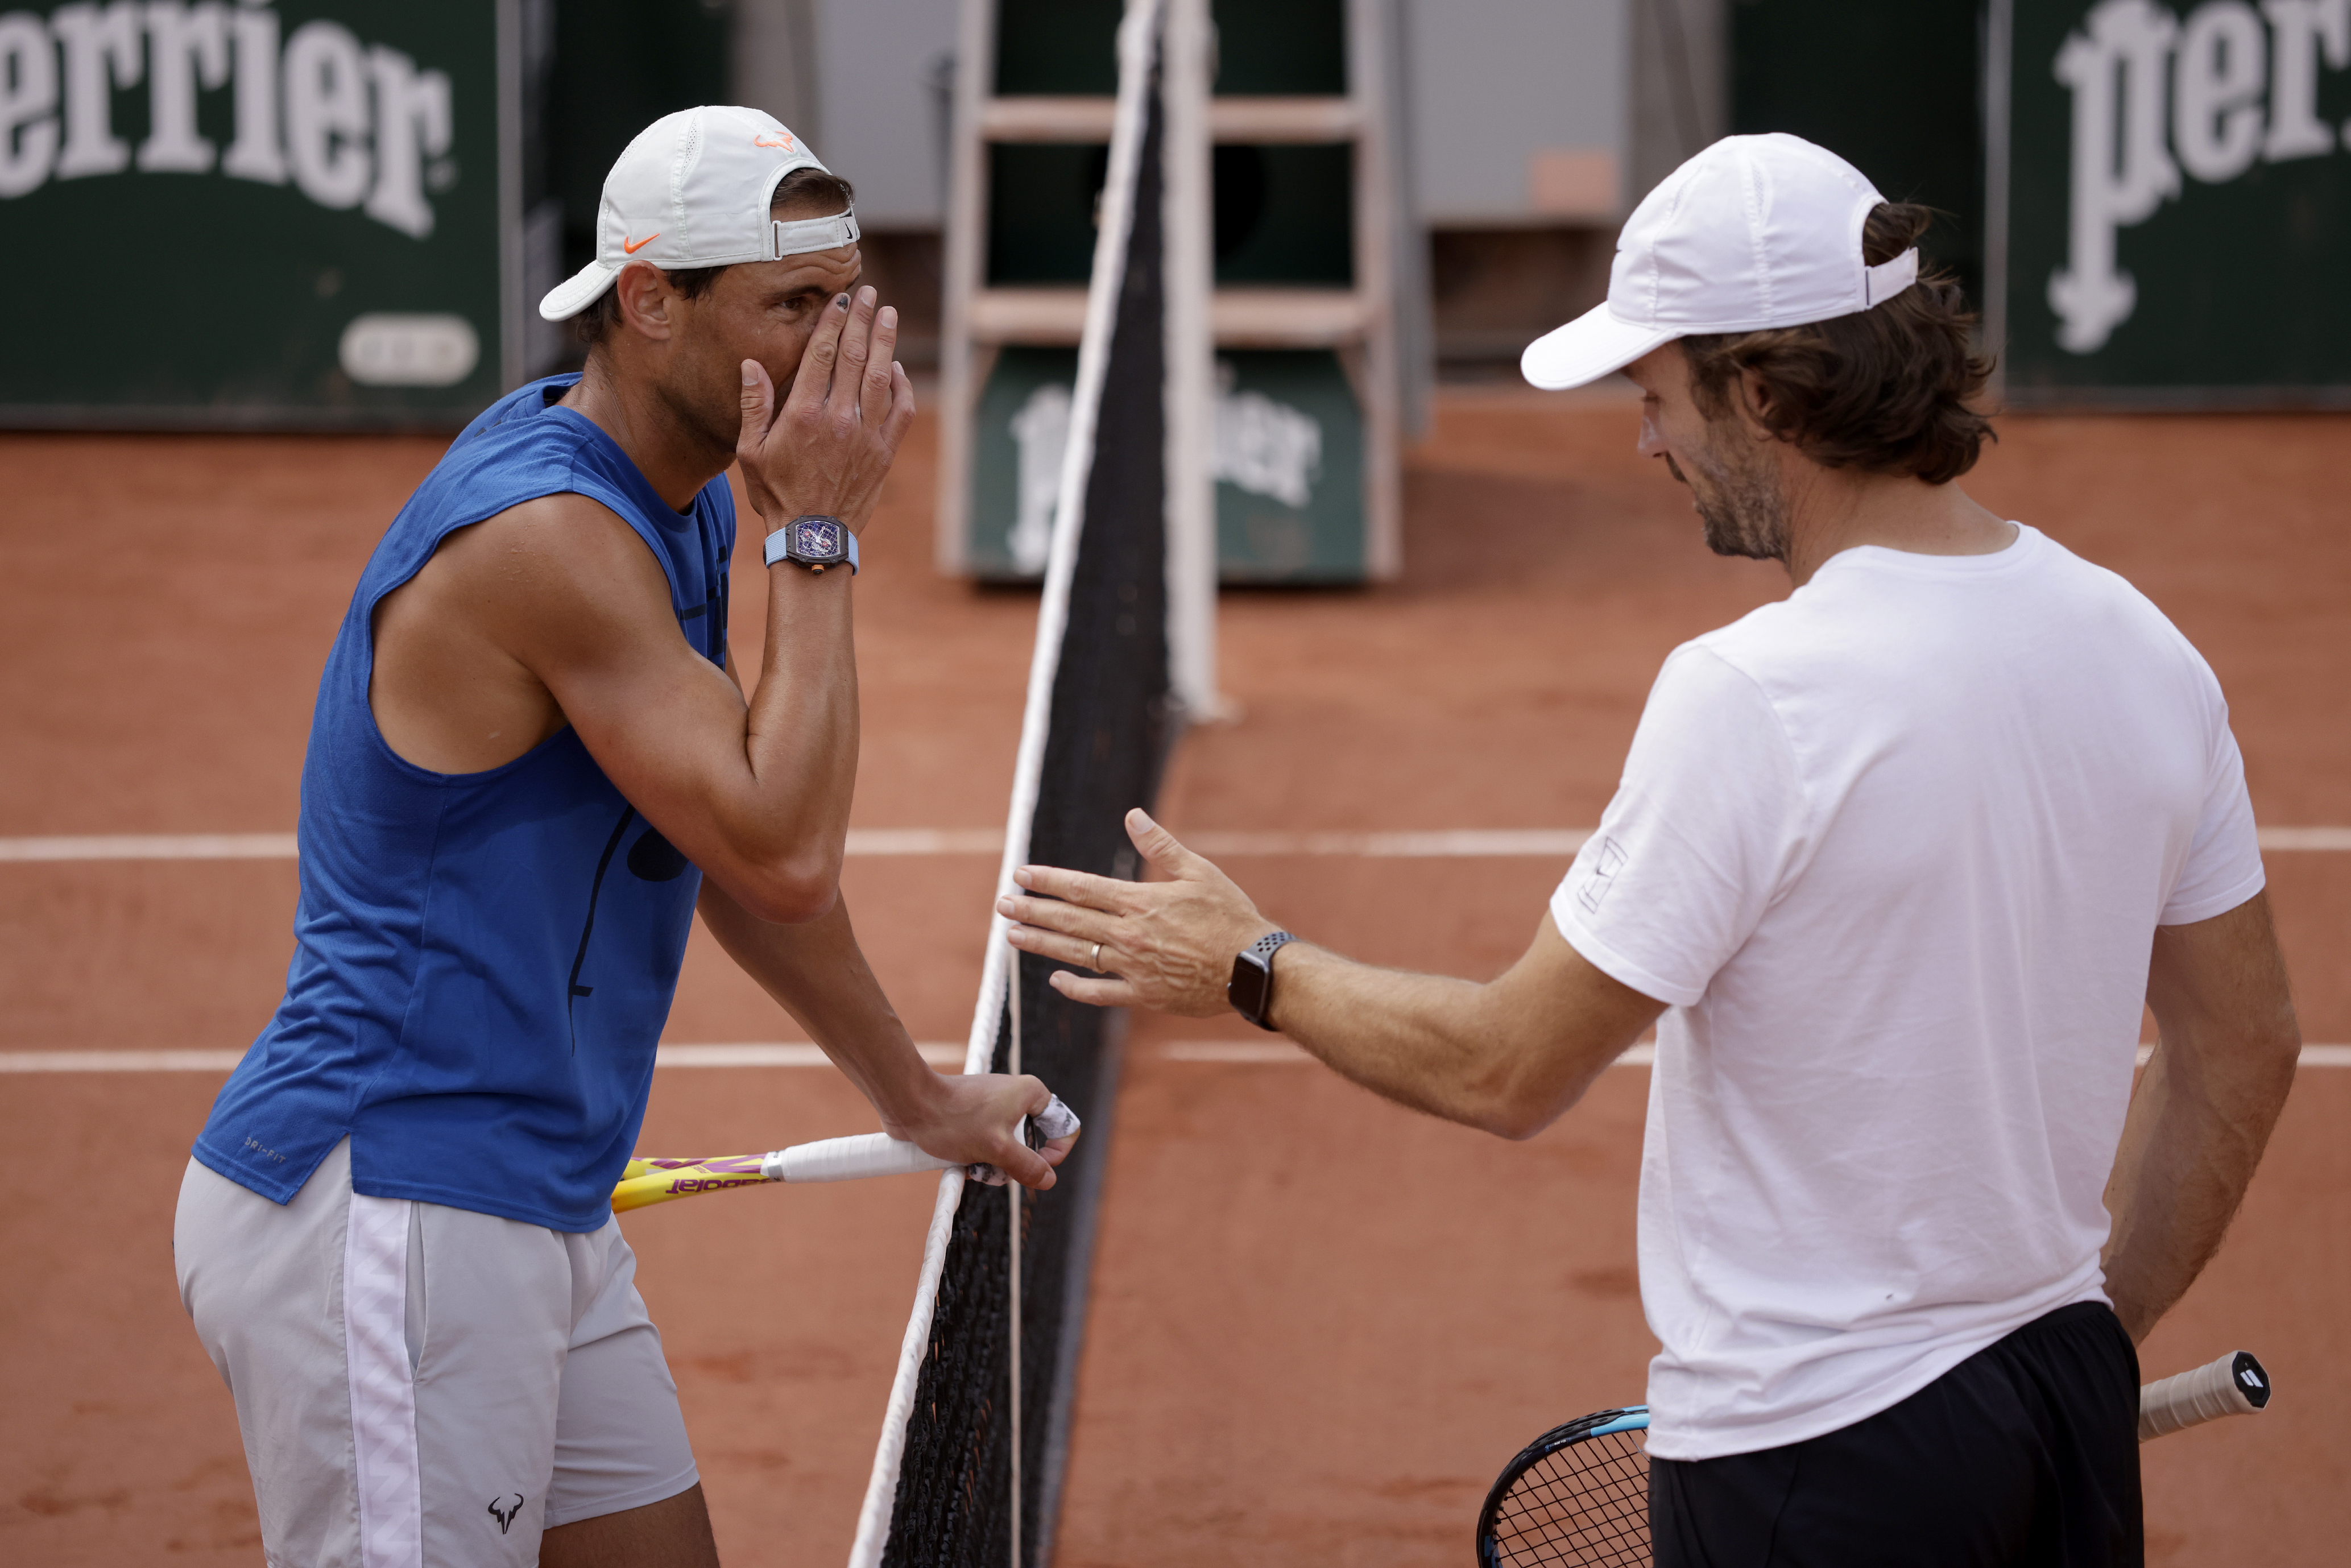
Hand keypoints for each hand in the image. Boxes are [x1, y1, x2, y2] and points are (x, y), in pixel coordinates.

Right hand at [736, 285, 916, 534]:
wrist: (814, 538)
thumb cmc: (777, 494)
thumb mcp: (750, 452)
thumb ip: (754, 405)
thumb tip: (752, 364)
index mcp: (804, 415)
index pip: (821, 356)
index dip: (832, 323)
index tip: (840, 300)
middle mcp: (839, 419)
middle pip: (854, 357)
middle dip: (861, 321)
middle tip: (868, 293)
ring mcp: (866, 435)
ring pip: (882, 377)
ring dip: (886, 342)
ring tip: (888, 314)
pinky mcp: (885, 452)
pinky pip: (901, 411)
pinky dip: (903, 385)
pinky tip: (897, 367)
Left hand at [885, 1068, 1076, 1190]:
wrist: (910, 1105)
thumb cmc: (952, 1119)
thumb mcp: (997, 1149)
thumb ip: (1028, 1166)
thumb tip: (1048, 1180)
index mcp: (1031, 1093)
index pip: (1064, 1128)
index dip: (1054, 1154)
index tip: (1033, 1166)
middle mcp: (1017, 1099)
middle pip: (1034, 1145)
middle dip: (1015, 1164)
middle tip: (995, 1164)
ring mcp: (995, 1110)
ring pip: (1010, 1151)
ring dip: (994, 1166)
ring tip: (973, 1163)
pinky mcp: (976, 1121)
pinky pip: (989, 1148)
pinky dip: (979, 1160)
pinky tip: (962, 1161)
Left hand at [998, 808, 1278, 1016]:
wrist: (1253, 968)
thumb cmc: (1230, 916)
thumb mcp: (1199, 872)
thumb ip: (1160, 845)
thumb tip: (1132, 815)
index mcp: (1139, 902)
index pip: (1081, 888)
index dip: (1048, 880)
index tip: (1020, 875)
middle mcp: (1128, 935)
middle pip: (1069, 920)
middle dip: (1032, 911)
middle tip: (1002, 906)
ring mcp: (1133, 968)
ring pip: (1076, 954)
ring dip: (1042, 944)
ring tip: (1012, 936)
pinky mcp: (1144, 996)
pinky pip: (1100, 993)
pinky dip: (1075, 987)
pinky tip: (1056, 980)